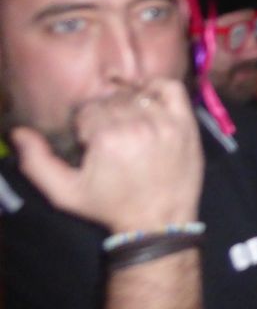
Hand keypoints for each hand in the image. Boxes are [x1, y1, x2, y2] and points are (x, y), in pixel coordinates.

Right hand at [12, 79, 203, 232]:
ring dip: (128, 104)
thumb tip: (19, 132)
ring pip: (137, 95)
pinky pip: (170, 88)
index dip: (86, 126)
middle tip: (110, 135)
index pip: (88, 111)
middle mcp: (137, 125)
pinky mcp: (185, 123)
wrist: (159, 221)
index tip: (92, 142)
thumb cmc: (110, 207)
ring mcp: (164, 122)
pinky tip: (148, 99)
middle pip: (112, 101)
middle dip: (105, 116)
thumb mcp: (66, 193)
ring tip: (127, 123)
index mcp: (106, 138)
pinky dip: (157, 88)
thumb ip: (37, 162)